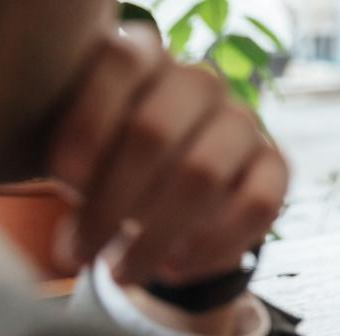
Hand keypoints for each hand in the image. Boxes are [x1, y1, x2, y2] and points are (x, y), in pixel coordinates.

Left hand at [48, 24, 287, 286]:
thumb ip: (77, 160)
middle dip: (110, 202)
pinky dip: (211, 247)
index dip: (89, 123)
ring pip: (203, 175)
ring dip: (155, 235)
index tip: (63, 182)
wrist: (169, 191)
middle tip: (78, 253)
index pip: (121, 66)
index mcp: (147, 56)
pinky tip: (173, 271)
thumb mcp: (82, 154)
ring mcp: (244, 123)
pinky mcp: (276, 165)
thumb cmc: (111, 167)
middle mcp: (200, 82)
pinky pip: (256, 207)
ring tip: (121, 274)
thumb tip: (78, 187)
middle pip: (154, 132)